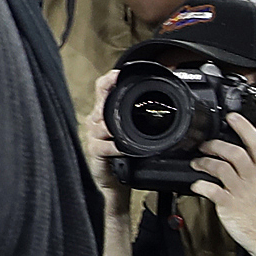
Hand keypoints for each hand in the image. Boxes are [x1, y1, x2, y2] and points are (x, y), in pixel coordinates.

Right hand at [80, 69, 130, 208]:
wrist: (116, 181)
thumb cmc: (125, 154)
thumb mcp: (131, 131)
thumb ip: (138, 115)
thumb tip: (161, 96)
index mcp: (104, 112)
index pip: (102, 89)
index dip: (108, 80)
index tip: (118, 74)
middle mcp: (96, 121)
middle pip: (99, 104)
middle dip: (109, 102)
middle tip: (121, 100)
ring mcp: (94, 136)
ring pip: (101, 124)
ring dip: (113, 127)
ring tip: (123, 129)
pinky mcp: (95, 151)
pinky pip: (105, 146)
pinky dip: (117, 147)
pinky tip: (125, 149)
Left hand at [187, 113, 255, 255]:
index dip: (243, 127)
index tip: (232, 117)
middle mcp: (254, 178)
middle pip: (232, 151)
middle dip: (215, 144)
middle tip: (205, 144)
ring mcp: (241, 191)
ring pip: (219, 167)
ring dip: (204, 162)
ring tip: (197, 162)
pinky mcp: (229, 206)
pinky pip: (210, 190)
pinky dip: (200, 185)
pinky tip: (196, 185)